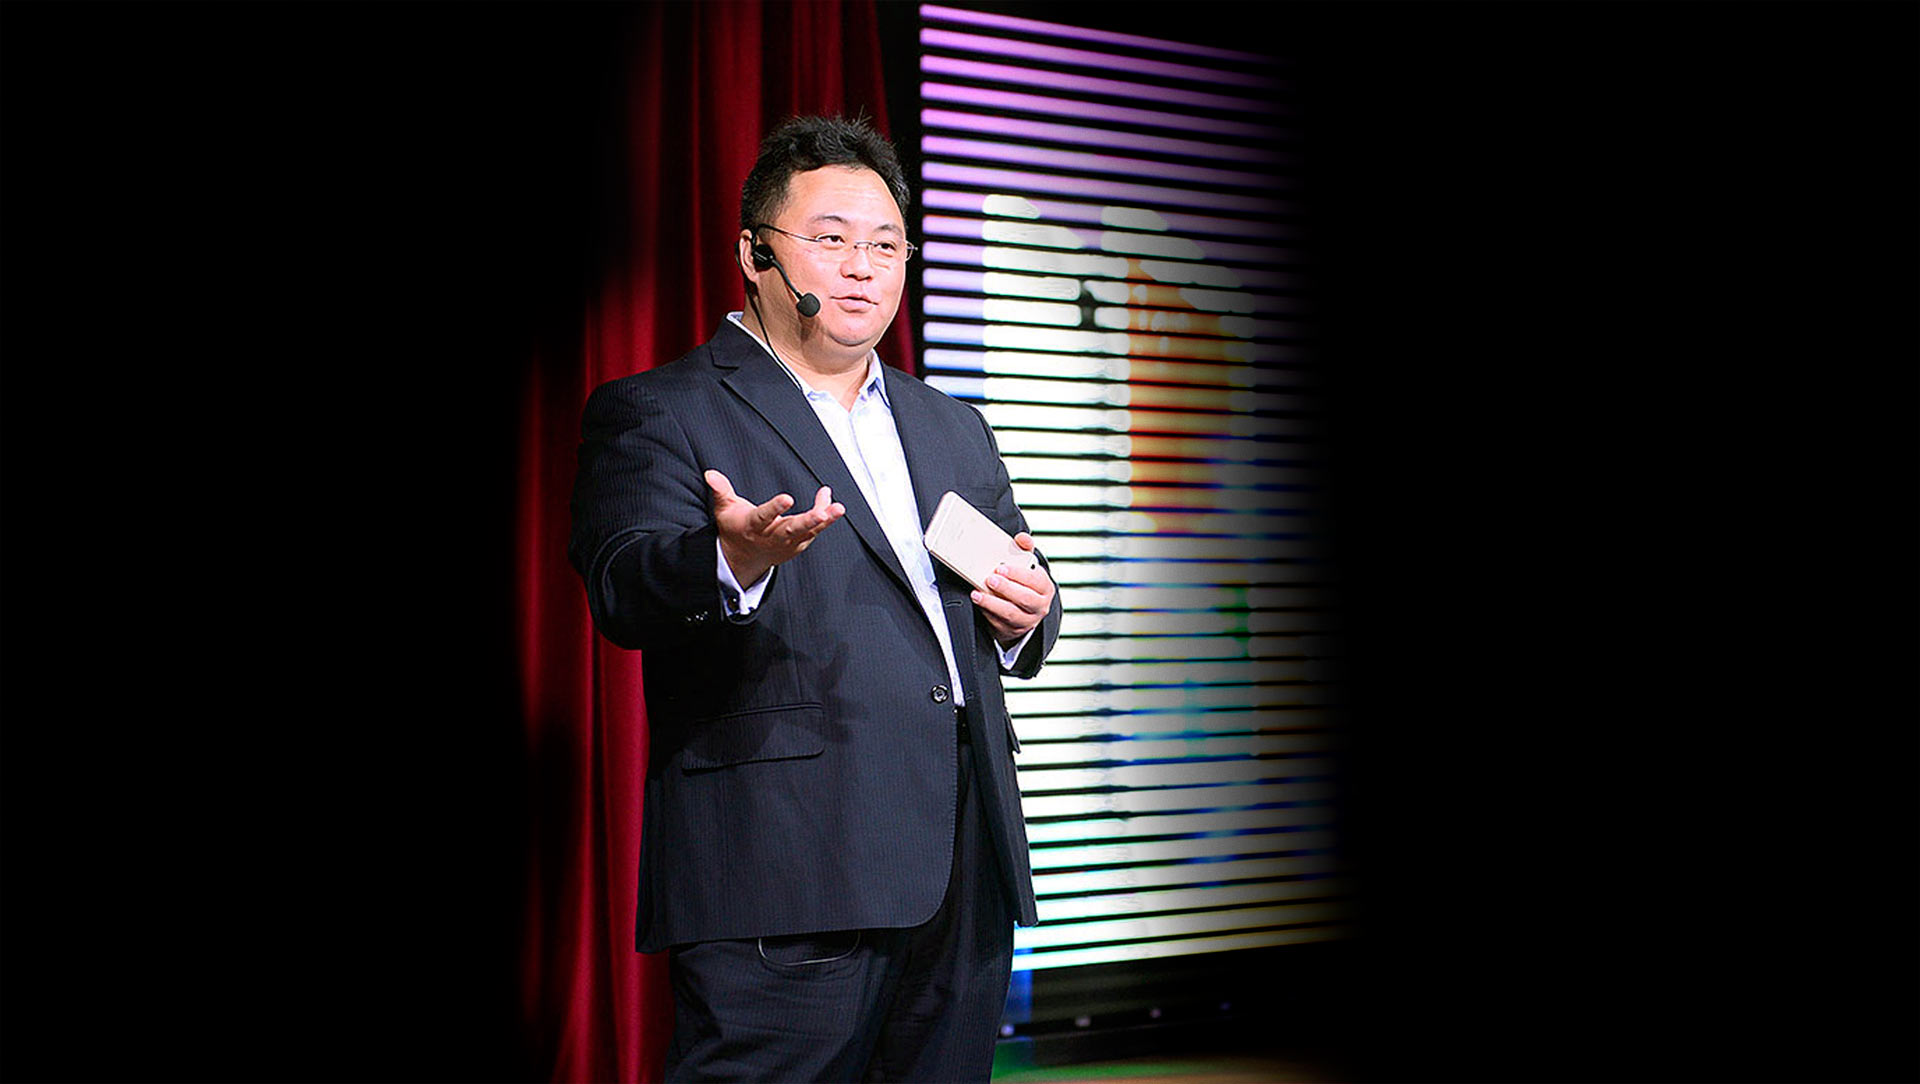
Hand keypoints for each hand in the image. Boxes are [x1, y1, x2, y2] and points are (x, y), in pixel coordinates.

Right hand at [706, 469, 844, 586]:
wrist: (743, 557)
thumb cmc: (736, 527)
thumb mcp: (724, 509)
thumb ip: (720, 491)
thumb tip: (710, 473)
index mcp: (753, 527)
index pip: (764, 517)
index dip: (775, 508)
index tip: (787, 498)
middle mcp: (772, 537)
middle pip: (791, 529)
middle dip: (808, 522)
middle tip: (822, 514)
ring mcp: (787, 543)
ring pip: (808, 532)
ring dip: (824, 520)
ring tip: (838, 508)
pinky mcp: (799, 544)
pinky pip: (815, 530)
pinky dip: (825, 516)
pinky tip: (831, 502)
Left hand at [972, 532, 1054, 646]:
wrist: (1024, 610)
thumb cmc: (1024, 584)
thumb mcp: (1028, 567)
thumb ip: (1025, 550)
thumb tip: (1022, 538)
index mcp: (1045, 588)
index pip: (1035, 581)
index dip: (1018, 574)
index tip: (1001, 568)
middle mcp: (1039, 606)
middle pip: (1024, 598)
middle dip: (1006, 588)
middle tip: (990, 579)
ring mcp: (1027, 621)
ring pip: (1011, 614)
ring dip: (992, 603)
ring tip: (977, 594)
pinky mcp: (1012, 630)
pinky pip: (999, 623)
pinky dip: (987, 613)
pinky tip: (978, 603)